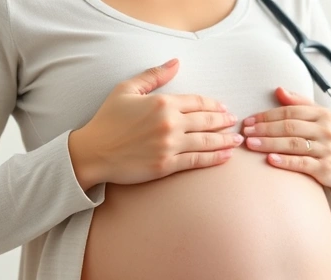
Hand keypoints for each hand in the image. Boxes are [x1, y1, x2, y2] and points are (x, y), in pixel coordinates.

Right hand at [69, 59, 243, 189]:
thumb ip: (153, 75)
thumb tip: (176, 63)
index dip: (214, 105)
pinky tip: (226, 157)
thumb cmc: (107, 120)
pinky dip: (215, 159)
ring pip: (206, 141)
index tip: (224, 108)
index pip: (197, 102)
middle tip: (235, 122)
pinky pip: (197, 161)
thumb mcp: (126, 90)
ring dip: (226, 140)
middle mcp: (170, 123)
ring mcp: (169, 146)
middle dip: (224, 121)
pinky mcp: (166, 165)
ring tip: (237, 140)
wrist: (92, 152)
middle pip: (207, 121)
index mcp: (162, 103)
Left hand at [243, 87, 330, 203]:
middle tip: (246, 132)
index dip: (267, 115)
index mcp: (321, 114)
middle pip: (289, 127)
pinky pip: (302, 163)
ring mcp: (325, 149)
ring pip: (294, 144)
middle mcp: (324, 130)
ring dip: (270, 143)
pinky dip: (285, 161)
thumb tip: (278, 89)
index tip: (249, 121)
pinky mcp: (325, 167)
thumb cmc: (328, 139)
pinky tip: (270, 160)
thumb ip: (298, 103)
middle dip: (265, 129)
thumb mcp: (319, 117)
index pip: (290, 112)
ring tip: (251, 144)